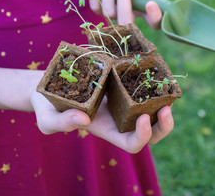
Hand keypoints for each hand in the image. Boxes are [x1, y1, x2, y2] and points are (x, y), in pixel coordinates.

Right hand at [31, 93, 173, 153]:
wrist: (50, 88)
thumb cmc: (48, 108)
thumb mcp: (47, 118)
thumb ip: (61, 123)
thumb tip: (82, 119)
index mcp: (107, 131)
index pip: (132, 144)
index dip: (143, 136)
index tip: (144, 118)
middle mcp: (120, 119)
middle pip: (151, 133)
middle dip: (163, 125)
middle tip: (166, 107)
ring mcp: (122, 102)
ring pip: (152, 110)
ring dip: (163, 103)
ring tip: (165, 88)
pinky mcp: (121, 85)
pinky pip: (143, 89)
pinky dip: (151, 84)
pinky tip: (153, 70)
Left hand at [89, 0, 161, 28]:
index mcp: (143, 10)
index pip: (154, 23)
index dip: (155, 18)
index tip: (150, 3)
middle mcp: (129, 17)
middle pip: (126, 24)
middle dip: (124, 4)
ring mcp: (113, 16)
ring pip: (109, 13)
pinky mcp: (99, 11)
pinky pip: (95, 6)